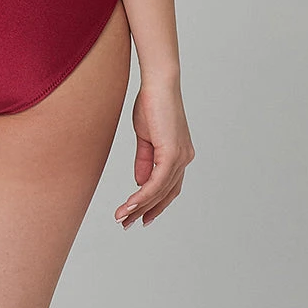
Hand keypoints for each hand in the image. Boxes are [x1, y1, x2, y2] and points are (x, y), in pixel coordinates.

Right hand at [114, 79, 194, 228]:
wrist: (158, 83)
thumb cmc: (151, 102)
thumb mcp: (146, 136)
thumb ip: (145, 160)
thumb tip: (140, 182)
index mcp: (180, 154)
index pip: (169, 187)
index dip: (156, 203)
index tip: (140, 216)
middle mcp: (184, 159)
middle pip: (165, 194)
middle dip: (146, 210)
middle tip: (127, 224)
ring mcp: (181, 157)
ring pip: (160, 191)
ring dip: (139, 206)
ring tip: (122, 217)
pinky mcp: (172, 154)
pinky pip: (156, 182)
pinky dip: (142, 195)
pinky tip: (129, 204)